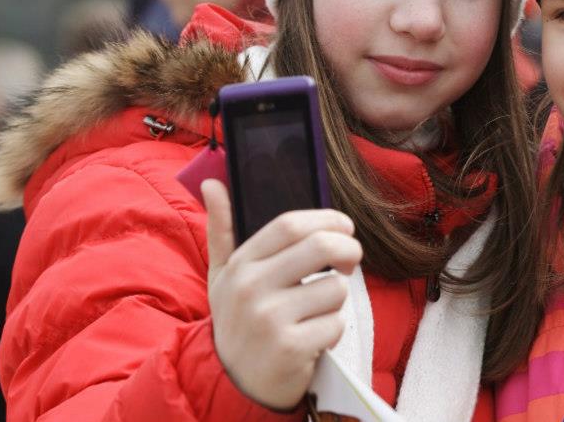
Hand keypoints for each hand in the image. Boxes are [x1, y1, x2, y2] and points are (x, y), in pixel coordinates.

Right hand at [203, 179, 362, 410]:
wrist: (232, 382)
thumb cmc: (237, 320)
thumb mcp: (222, 275)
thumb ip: (222, 229)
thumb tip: (212, 182)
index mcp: (241, 265)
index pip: (290, 224)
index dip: (327, 219)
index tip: (344, 227)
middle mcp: (251, 288)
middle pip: (321, 247)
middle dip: (349, 249)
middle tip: (351, 261)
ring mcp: (270, 319)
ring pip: (335, 289)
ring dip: (336, 300)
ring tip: (315, 311)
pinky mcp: (290, 348)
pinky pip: (336, 324)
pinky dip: (333, 331)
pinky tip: (313, 338)